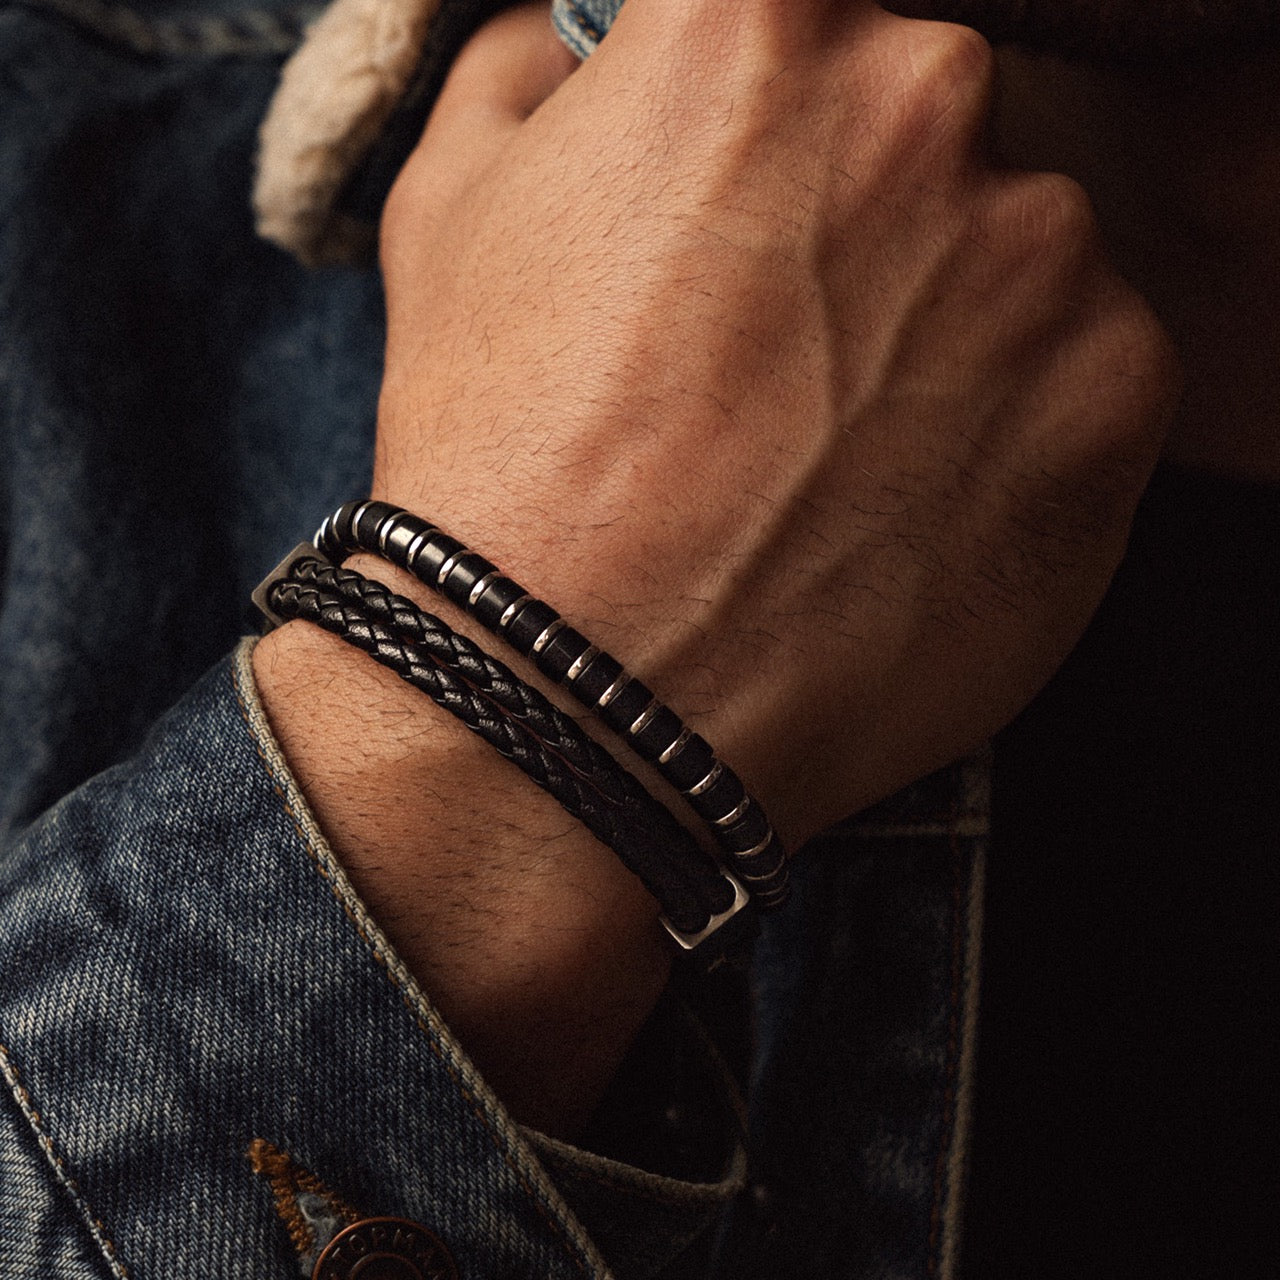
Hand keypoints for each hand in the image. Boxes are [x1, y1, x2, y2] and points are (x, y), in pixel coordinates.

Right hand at [377, 0, 1176, 843]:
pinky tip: (906, 510)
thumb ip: (521, 77)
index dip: (764, 133)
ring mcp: (1041, 252)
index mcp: (759, 21)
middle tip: (785, 357)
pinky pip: (1082, 381)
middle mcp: (927, 98)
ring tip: (838, 458)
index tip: (743, 210)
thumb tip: (560, 42)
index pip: (802, 23)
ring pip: (1017, 258)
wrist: (574, 694)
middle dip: (859, 222)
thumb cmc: (499, 461)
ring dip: (945, 332)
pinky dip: (1014, 433)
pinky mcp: (1115, 397)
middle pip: (923, 126)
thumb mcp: (448, 221)